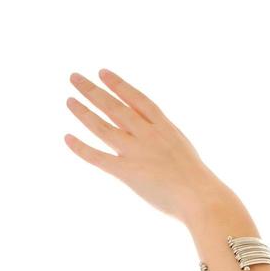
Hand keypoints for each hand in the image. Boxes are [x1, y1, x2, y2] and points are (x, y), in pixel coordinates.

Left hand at [64, 68, 228, 221]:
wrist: (202, 198)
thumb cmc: (198, 181)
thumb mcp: (183, 148)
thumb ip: (164, 139)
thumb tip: (152, 134)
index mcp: (164, 127)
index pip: (136, 99)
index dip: (118, 84)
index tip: (102, 72)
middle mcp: (148, 134)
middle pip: (114, 107)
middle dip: (93, 90)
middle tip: (74, 77)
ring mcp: (136, 152)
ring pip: (102, 126)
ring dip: (83, 111)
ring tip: (69, 100)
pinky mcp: (127, 171)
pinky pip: (98, 157)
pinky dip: (80, 147)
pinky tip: (67, 137)